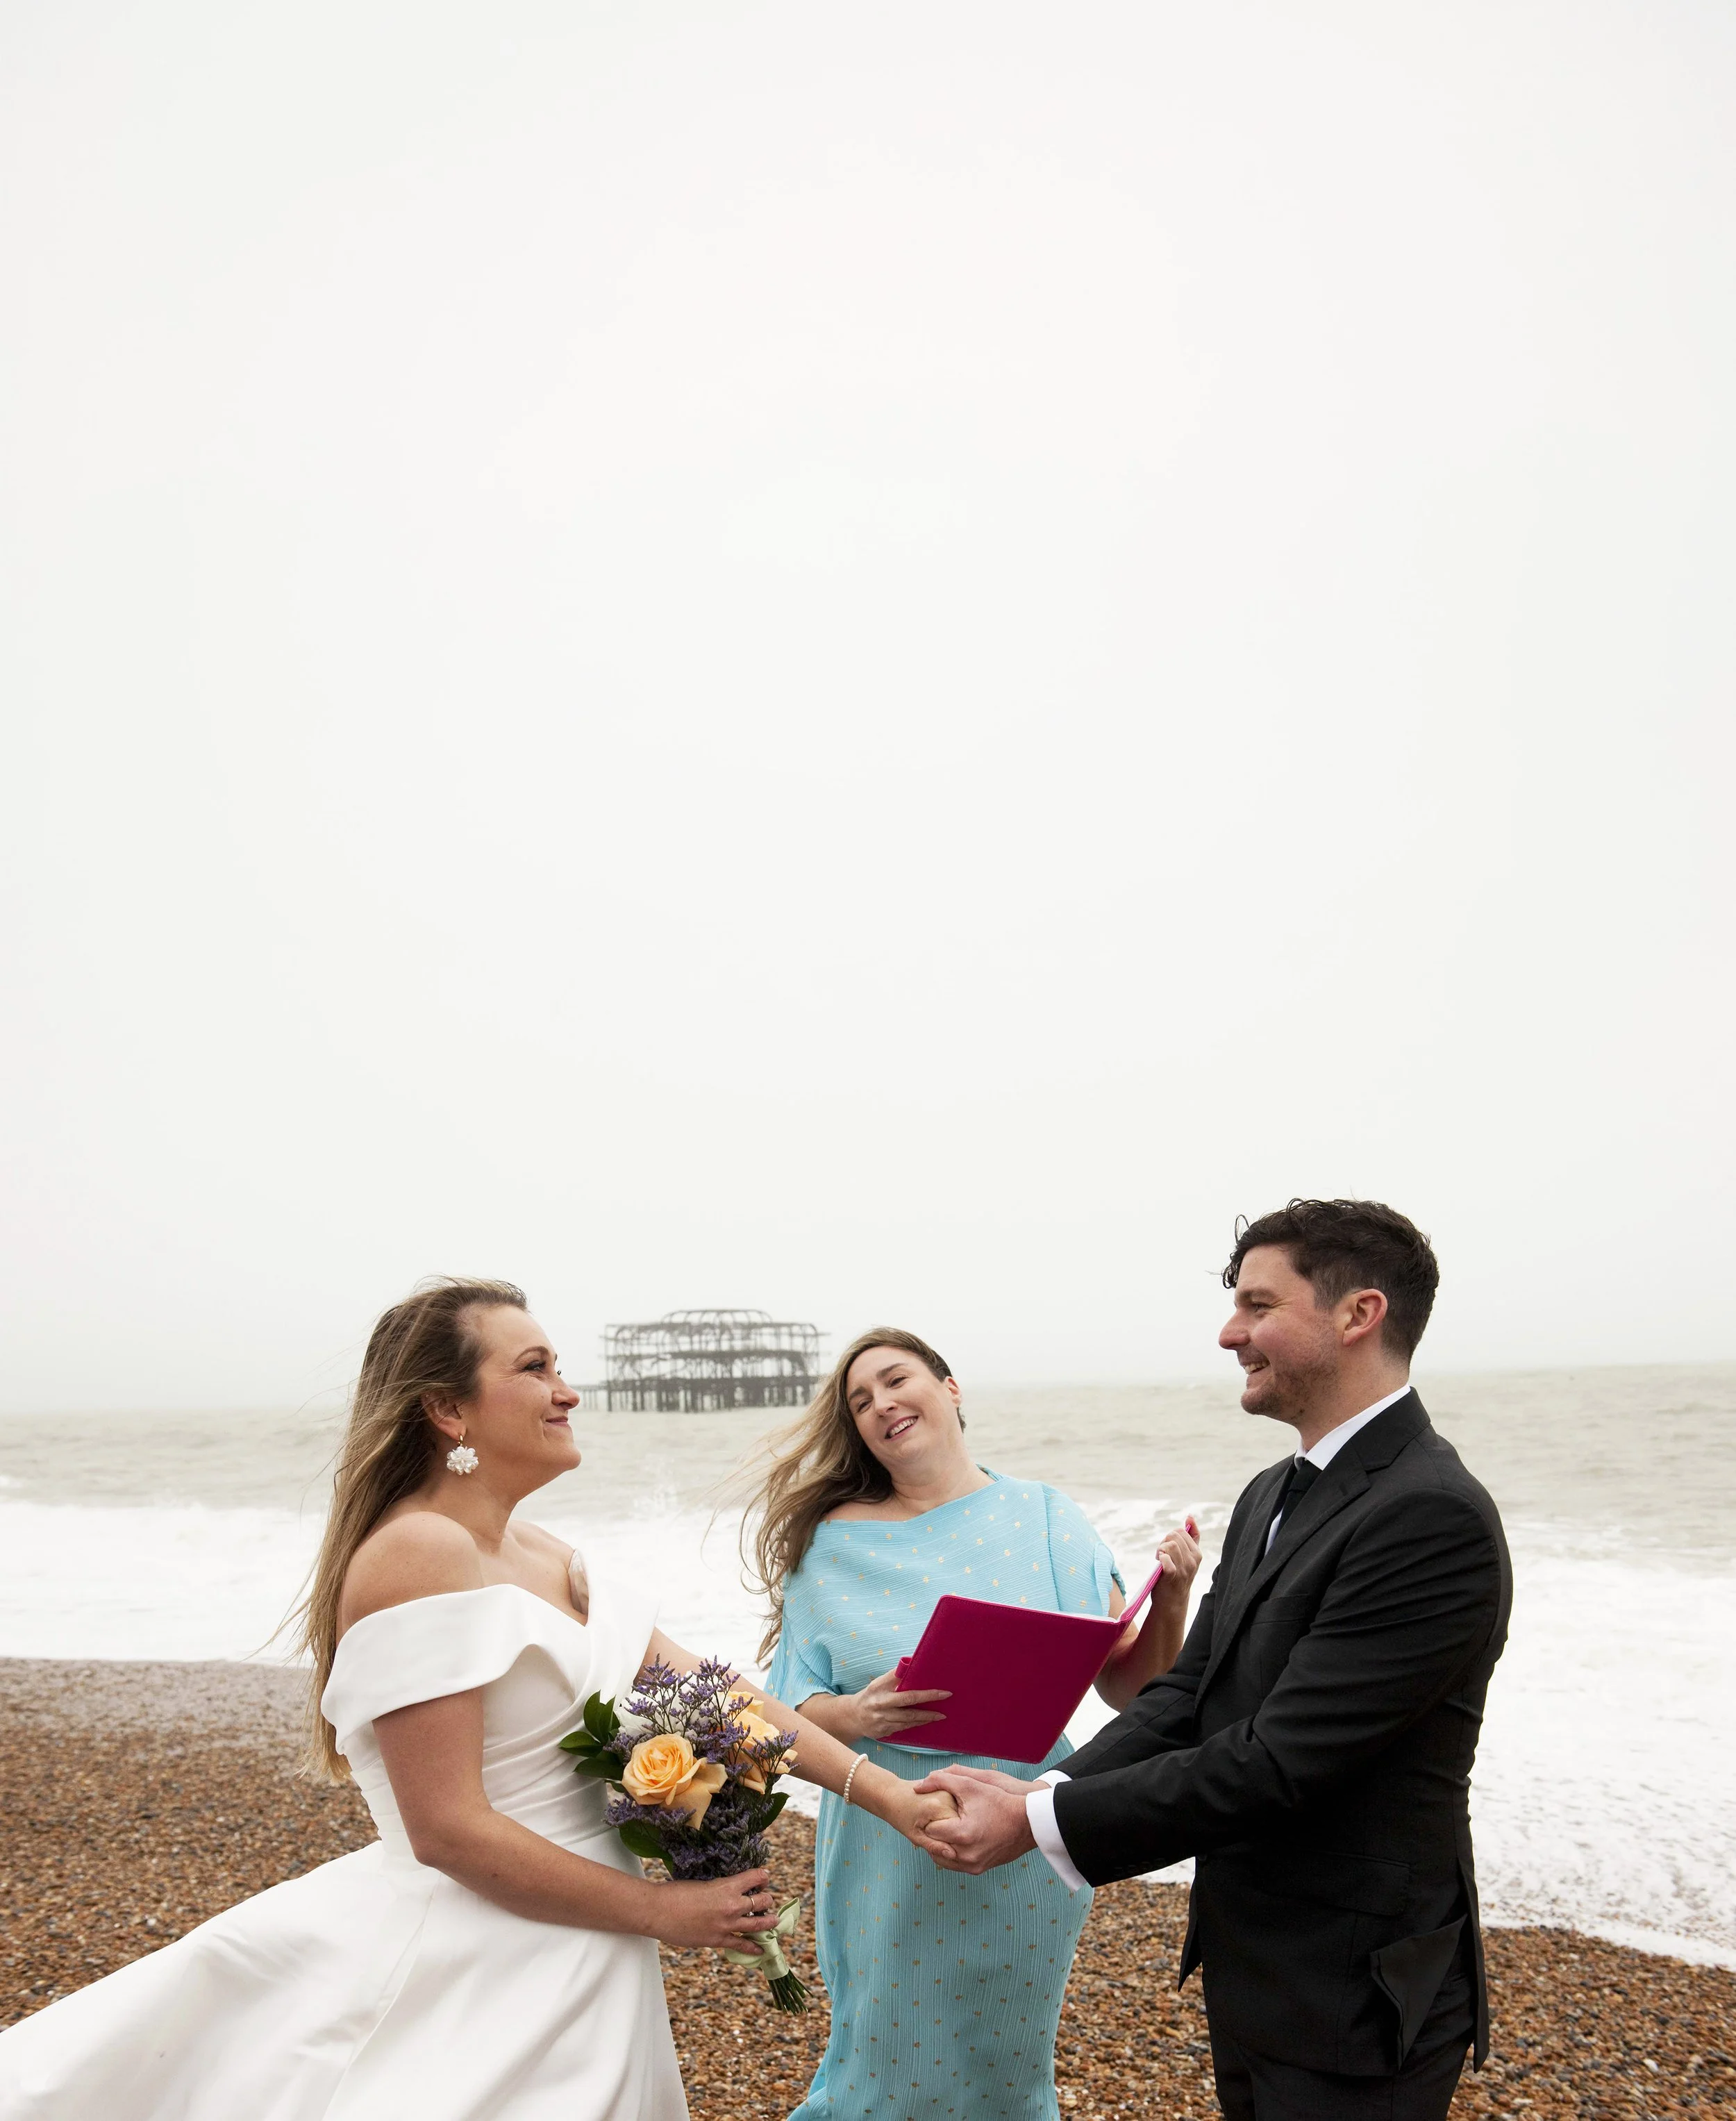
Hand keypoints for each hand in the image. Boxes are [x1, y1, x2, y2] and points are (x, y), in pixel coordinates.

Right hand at [648, 1867, 779, 1951]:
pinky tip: (761, 1949)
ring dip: (768, 1921)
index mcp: (727, 1885)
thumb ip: (718, 1888)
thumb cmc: (676, 1893)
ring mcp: (727, 1924)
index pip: (755, 1877)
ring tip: (774, 1920)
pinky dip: (753, 1947)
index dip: (763, 1877)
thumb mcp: (702, 1883)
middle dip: (767, 1899)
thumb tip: (725, 1892)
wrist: (659, 1911)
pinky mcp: (718, 1940)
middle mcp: (732, 1905)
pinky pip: (741, 1944)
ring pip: (758, 1924)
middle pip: (762, 1901)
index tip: (764, 1878)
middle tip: (766, 1900)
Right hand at [841, 1667, 950, 1741]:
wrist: (852, 1716)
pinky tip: (926, 1721)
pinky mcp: (884, 1732)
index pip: (906, 1691)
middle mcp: (881, 1706)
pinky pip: (904, 1728)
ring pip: (908, 1720)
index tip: (941, 1690)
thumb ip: (894, 1676)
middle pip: (909, 1707)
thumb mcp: (878, 1683)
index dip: (925, 1693)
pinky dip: (916, 1724)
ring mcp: (882, 1721)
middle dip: (929, 1705)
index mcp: (880, 1690)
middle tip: (945, 1698)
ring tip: (940, 1715)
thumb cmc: (870, 1695)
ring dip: (926, 1718)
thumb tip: (912, 1663)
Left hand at [891, 1785, 958, 1855]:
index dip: (945, 1841)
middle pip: (961, 1827)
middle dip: (950, 1836)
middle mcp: (949, 1797)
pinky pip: (959, 1814)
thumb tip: (952, 1855)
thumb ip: (933, 1845)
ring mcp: (953, 1793)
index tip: (930, 1835)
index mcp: (939, 1806)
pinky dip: (953, 1822)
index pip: (955, 1834)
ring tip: (933, 1824)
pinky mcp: (953, 1793)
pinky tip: (940, 1820)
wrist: (894, 1794)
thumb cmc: (901, 1815)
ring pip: (962, 1821)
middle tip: (929, 1829)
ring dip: (953, 1829)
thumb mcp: (915, 1836)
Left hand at [912, 1766, 1039, 1874]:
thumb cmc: (999, 1801)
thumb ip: (941, 1780)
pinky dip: (950, 1853)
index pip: (929, 1829)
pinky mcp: (979, 1869)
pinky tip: (954, 1838)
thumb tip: (917, 1786)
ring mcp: (973, 1865)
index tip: (933, 1809)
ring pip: (941, 1858)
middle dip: (932, 1831)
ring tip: (945, 1828)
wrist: (1028, 1823)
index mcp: (962, 1834)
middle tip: (936, 1819)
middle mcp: (966, 1855)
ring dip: (939, 1844)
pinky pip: (954, 1865)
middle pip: (933, 1846)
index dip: (929, 1817)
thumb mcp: (970, 1784)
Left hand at [1153, 1518, 1203, 1603]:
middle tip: (1162, 1554)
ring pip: (1169, 1545)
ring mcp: (1184, 1569)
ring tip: (1160, 1559)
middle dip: (1164, 1542)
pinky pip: (1166, 1559)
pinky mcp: (1173, 1576)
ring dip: (1160, 1550)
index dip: (1171, 1536)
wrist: (1172, 1601)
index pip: (1182, 1531)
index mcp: (1197, 1553)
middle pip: (1174, 1536)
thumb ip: (1192, 1537)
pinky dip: (1161, 1559)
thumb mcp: (1188, 1556)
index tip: (1169, 1548)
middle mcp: (1193, 1561)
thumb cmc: (1177, 1575)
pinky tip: (1159, 1564)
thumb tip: (1190, 1517)